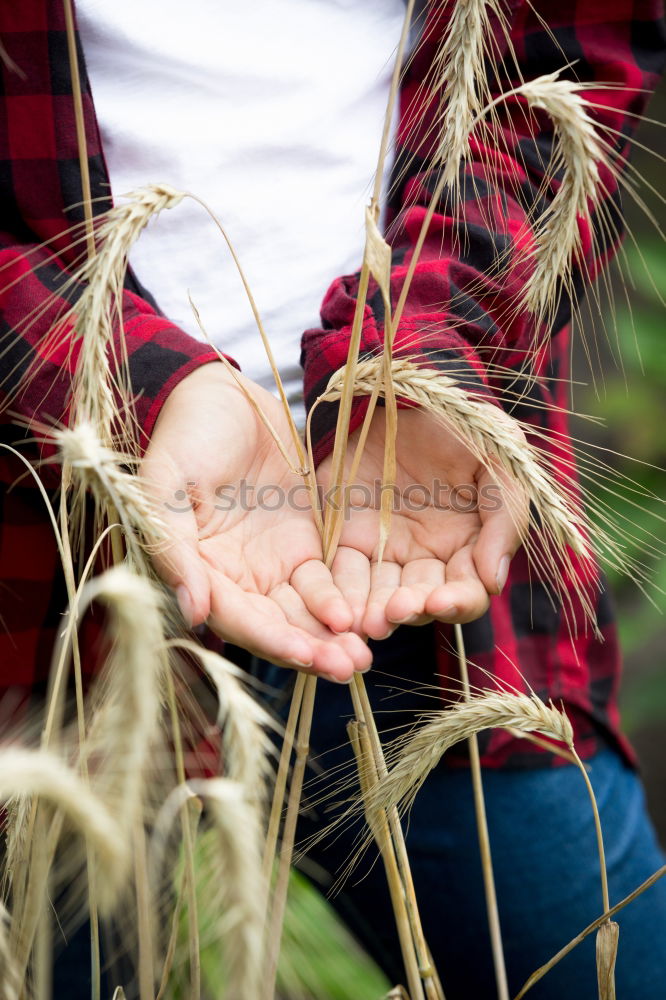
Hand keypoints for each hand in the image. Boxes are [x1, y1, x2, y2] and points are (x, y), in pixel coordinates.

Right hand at [141, 363, 370, 680]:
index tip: (307, 656)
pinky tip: (371, 611)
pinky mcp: (305, 542)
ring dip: (334, 634)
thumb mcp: (165, 485)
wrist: (221, 393)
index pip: (237, 620)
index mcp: (199, 571)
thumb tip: (193, 614)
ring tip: (366, 652)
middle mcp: (237, 577)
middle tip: (352, 665)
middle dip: (313, 649)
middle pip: (278, 626)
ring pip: (307, 611)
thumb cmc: (184, 435)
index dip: (272, 641)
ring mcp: (273, 562)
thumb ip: (174, 548)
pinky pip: (329, 579)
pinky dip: (347, 598)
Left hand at [317, 406, 527, 638]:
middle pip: (419, 603)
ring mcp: (382, 550)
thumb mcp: (501, 463)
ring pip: (376, 596)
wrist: (410, 387)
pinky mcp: (341, 534)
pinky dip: (336, 593)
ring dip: (371, 612)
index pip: (465, 593)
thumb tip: (494, 581)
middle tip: (395, 611)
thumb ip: (505, 518)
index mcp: (466, 549)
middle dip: (409, 611)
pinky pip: (338, 571)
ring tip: (364, 620)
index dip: (456, 603)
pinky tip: (337, 605)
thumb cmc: (464, 426)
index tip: (440, 601)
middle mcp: (424, 560)